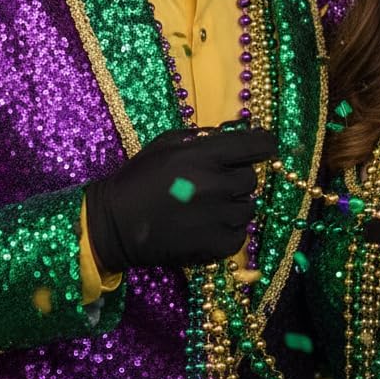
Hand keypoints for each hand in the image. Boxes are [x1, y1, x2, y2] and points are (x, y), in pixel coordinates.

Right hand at [85, 125, 277, 272]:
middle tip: (217, 183)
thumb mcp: (166, 144)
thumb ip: (202, 137)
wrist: (115, 224)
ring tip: (209, 207)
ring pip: (249, 208)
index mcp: (204, 155)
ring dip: (234, 205)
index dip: (264, 144)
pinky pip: (241, 235)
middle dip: (238, 178)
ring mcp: (218, 217)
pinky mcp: (216, 246)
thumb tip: (232, 133)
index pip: (256, 145)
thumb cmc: (139, 178)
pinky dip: (230, 231)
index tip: (264, 147)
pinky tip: (208, 226)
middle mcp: (216, 185)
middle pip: (252, 178)